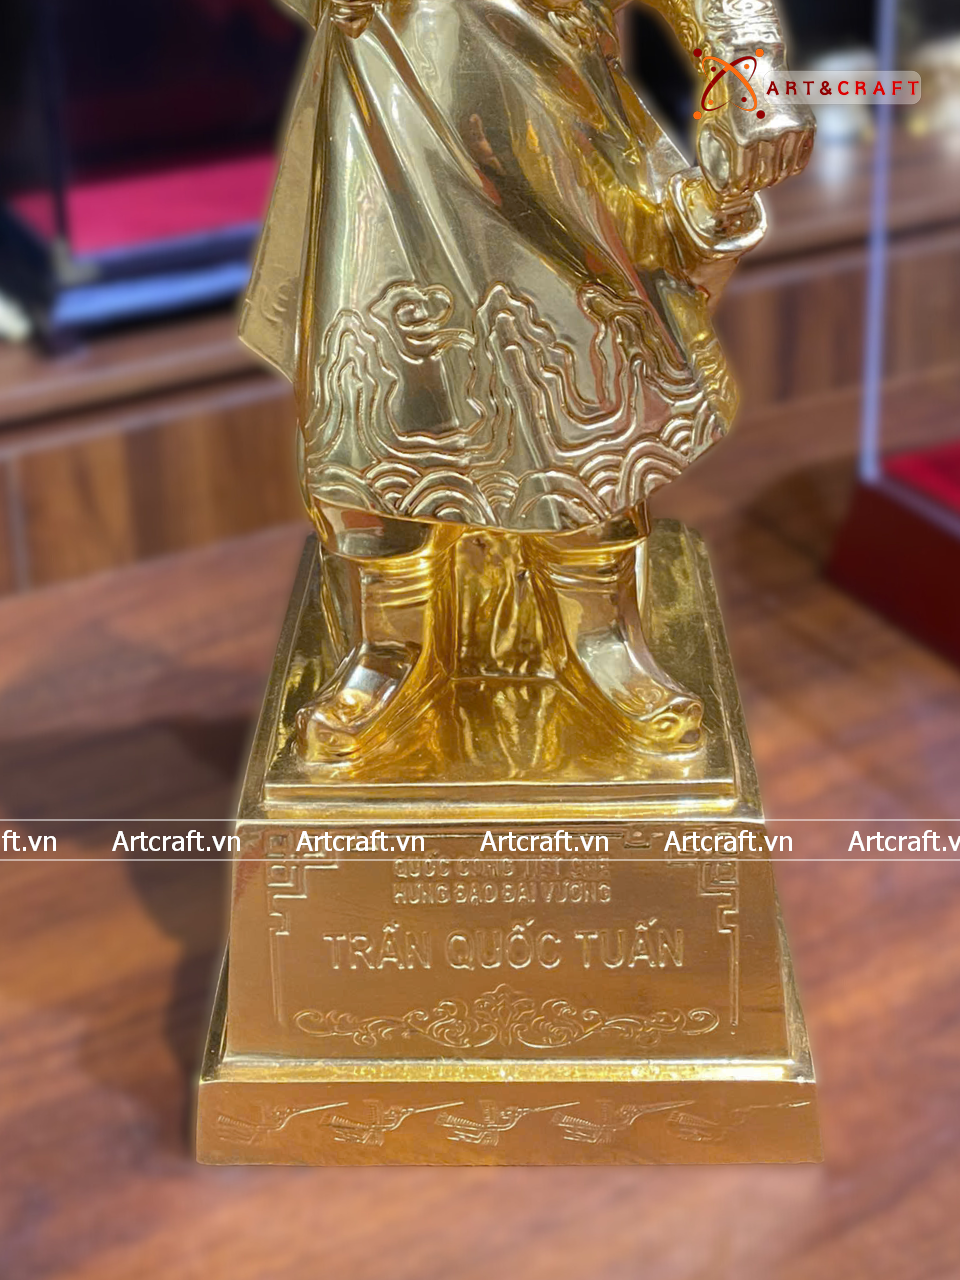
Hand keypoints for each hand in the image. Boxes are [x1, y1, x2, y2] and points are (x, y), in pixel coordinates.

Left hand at [695, 48, 815, 199]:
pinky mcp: (805, 123)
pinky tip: (780, 165)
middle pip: (764, 180)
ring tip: (763, 172)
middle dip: (755, 184)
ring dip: (772, 178)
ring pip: (784, 174)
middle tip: (749, 181)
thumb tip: (722, 187)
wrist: (750, 59)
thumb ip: (714, 159)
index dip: (736, 188)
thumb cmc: (725, 97)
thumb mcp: (709, 128)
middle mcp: (769, 136)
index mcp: (742, 140)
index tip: (734, 187)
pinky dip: (791, 168)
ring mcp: (789, 129)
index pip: (742, 183)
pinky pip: (802, 160)